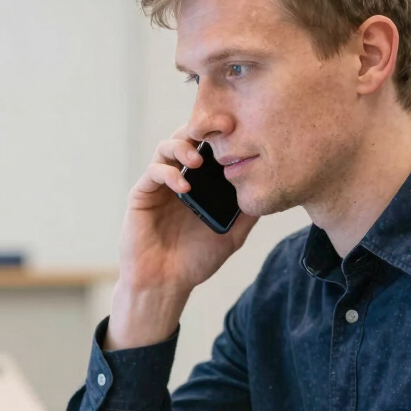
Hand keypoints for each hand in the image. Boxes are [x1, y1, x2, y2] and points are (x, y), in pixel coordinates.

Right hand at [107, 129, 257, 348]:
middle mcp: (178, 177)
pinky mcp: (141, 195)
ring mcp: (159, 185)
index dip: (220, 133)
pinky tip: (184, 186)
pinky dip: (169, 173)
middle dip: (202, 127)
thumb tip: (268, 189)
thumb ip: (246, 213)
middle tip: (220, 128)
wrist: (165, 283)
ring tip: (199, 159)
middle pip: (186, 137)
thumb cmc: (195, 261)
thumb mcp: (231, 235)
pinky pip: (153, 172)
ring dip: (183, 147)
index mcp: (199, 183)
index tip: (239, 126)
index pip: (208, 146)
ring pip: (166, 147)